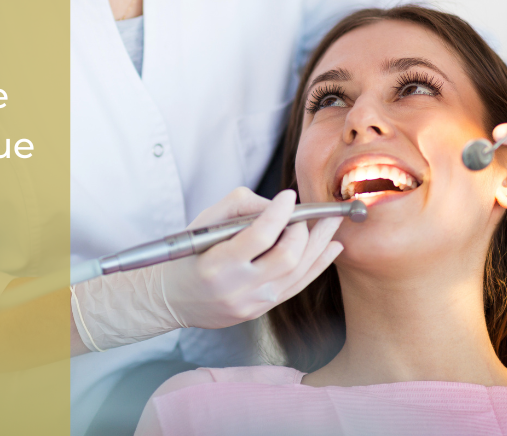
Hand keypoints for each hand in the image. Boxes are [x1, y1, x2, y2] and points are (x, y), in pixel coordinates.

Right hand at [161, 188, 342, 328]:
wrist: (173, 298)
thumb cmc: (188, 254)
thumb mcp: (204, 222)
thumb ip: (240, 206)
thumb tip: (278, 206)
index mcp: (218, 265)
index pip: (259, 236)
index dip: (279, 214)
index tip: (289, 195)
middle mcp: (238, 288)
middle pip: (286, 257)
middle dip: (304, 230)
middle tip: (307, 213)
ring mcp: (253, 303)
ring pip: (298, 272)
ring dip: (319, 244)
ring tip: (332, 222)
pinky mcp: (262, 310)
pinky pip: (297, 286)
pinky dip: (318, 264)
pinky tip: (331, 248)